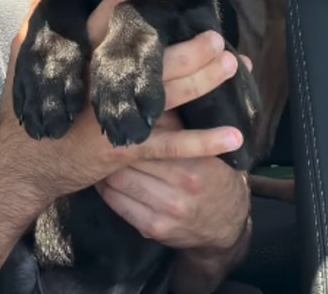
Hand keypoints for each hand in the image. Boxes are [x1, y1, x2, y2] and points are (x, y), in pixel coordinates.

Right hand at [0, 0, 243, 207]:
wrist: (23, 163)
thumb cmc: (26, 104)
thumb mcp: (26, 51)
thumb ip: (41, 15)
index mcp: (82, 52)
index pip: (114, 14)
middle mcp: (103, 81)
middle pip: (157, 57)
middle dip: (193, 47)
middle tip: (218, 38)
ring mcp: (118, 116)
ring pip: (171, 94)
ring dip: (206, 80)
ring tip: (234, 66)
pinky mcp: (128, 148)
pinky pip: (173, 144)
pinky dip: (205, 141)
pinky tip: (233, 136)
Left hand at [95, 114, 250, 250]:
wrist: (229, 221)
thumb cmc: (212, 173)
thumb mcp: (203, 147)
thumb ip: (176, 126)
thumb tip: (148, 97)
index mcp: (191, 166)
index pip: (146, 144)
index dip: (126, 130)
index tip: (115, 119)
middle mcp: (178, 192)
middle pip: (127, 164)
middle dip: (112, 150)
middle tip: (99, 137)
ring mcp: (165, 214)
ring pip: (118, 184)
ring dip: (106, 170)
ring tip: (100, 155)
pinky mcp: (154, 230)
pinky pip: (119, 206)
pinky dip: (108, 191)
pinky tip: (106, 180)